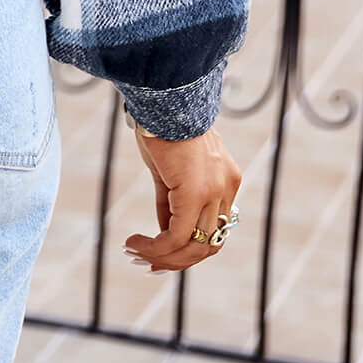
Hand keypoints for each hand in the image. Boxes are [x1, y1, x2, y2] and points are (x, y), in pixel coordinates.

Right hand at [123, 124, 241, 273]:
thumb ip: (171, 198)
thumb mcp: (168, 167)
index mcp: (226, 180)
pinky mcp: (195, 193)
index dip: (190, 248)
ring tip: (136, 254)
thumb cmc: (161, 124)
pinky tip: (135, 243)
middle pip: (209, 244)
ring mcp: (215, 192)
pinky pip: (176, 235)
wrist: (162, 98)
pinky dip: (156, 246)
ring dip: (164, 257)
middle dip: (177, 260)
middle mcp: (226, 189)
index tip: (161, 254)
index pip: (215, 228)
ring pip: (194, 246)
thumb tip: (164, 229)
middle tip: (148, 264)